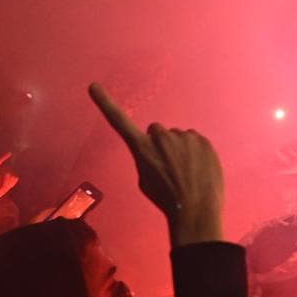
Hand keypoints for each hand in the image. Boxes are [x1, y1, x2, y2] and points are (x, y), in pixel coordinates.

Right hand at [89, 83, 223, 245]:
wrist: (195, 210)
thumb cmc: (165, 199)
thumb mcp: (145, 180)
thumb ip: (147, 158)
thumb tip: (159, 151)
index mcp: (142, 148)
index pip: (119, 121)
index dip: (105, 103)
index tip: (93, 86)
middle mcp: (161, 137)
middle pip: (157, 132)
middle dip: (160, 143)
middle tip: (168, 166)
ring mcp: (184, 136)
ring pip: (178, 138)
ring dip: (180, 149)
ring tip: (186, 172)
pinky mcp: (202, 140)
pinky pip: (195, 141)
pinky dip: (196, 152)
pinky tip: (198, 169)